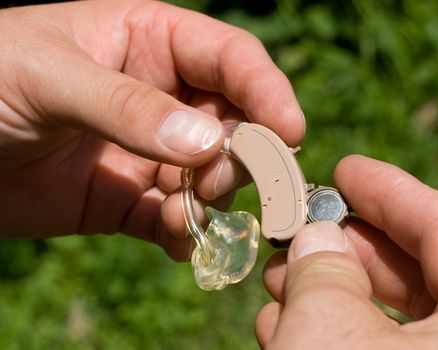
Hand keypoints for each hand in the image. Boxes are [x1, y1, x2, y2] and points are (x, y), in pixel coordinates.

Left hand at [0, 0, 303, 259]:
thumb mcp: (48, 77)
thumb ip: (126, 107)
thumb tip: (205, 142)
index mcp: (149, 42)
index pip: (230, 58)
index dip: (267, 90)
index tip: (291, 131)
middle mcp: (161, 96)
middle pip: (236, 121)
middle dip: (243, 153)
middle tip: (218, 180)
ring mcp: (150, 151)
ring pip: (213, 175)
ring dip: (212, 197)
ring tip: (184, 210)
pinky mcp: (131, 199)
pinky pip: (175, 219)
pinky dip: (186, 233)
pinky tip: (176, 240)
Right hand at [257, 155, 437, 348]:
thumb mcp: (330, 333)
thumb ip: (324, 272)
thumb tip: (317, 236)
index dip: (391, 191)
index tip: (345, 169)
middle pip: (417, 273)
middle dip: (347, 246)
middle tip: (299, 228)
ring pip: (390, 320)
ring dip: (326, 291)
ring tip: (277, 278)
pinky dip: (331, 334)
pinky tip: (283, 323)